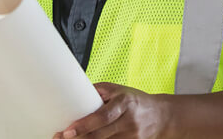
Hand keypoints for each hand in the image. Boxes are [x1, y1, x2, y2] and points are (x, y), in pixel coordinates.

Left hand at [54, 82, 169, 138]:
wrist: (161, 116)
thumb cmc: (135, 101)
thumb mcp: (118, 90)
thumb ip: (97, 92)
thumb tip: (73, 92)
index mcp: (124, 103)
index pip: (102, 117)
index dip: (84, 125)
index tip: (68, 131)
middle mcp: (129, 122)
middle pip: (100, 135)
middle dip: (79, 138)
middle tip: (61, 138)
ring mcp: (132, 137)